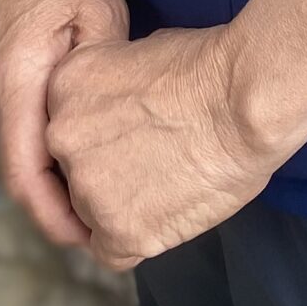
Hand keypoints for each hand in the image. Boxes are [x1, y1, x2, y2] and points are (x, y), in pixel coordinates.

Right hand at [0, 0, 131, 251]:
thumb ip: (98, 83)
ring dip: (54, 180)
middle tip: (111, 231)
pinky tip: (85, 154)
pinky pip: (17, 129)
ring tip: (104, 198)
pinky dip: (46, 152)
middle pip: (20, 174)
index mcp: (14, 83)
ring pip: (19, 153)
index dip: (56, 219)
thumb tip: (104, 139)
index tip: (93, 243)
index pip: (25, 177)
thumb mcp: (100, 18)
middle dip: (61, 208)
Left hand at [44, 25, 277, 270]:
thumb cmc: (208, 67)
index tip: (133, 133)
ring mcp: (87, 188)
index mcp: (64, 86)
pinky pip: (113, 252)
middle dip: (109, 167)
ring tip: (170, 181)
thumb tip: (118, 108)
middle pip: (75, 168)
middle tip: (154, 157)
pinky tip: (167, 213)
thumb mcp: (137, 53)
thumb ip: (109, 89)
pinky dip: (137, 240)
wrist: (244, 101)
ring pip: (92, 211)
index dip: (102, 132)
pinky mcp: (117, 231)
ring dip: (124, 203)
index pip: (68, 124)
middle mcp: (62, 138)